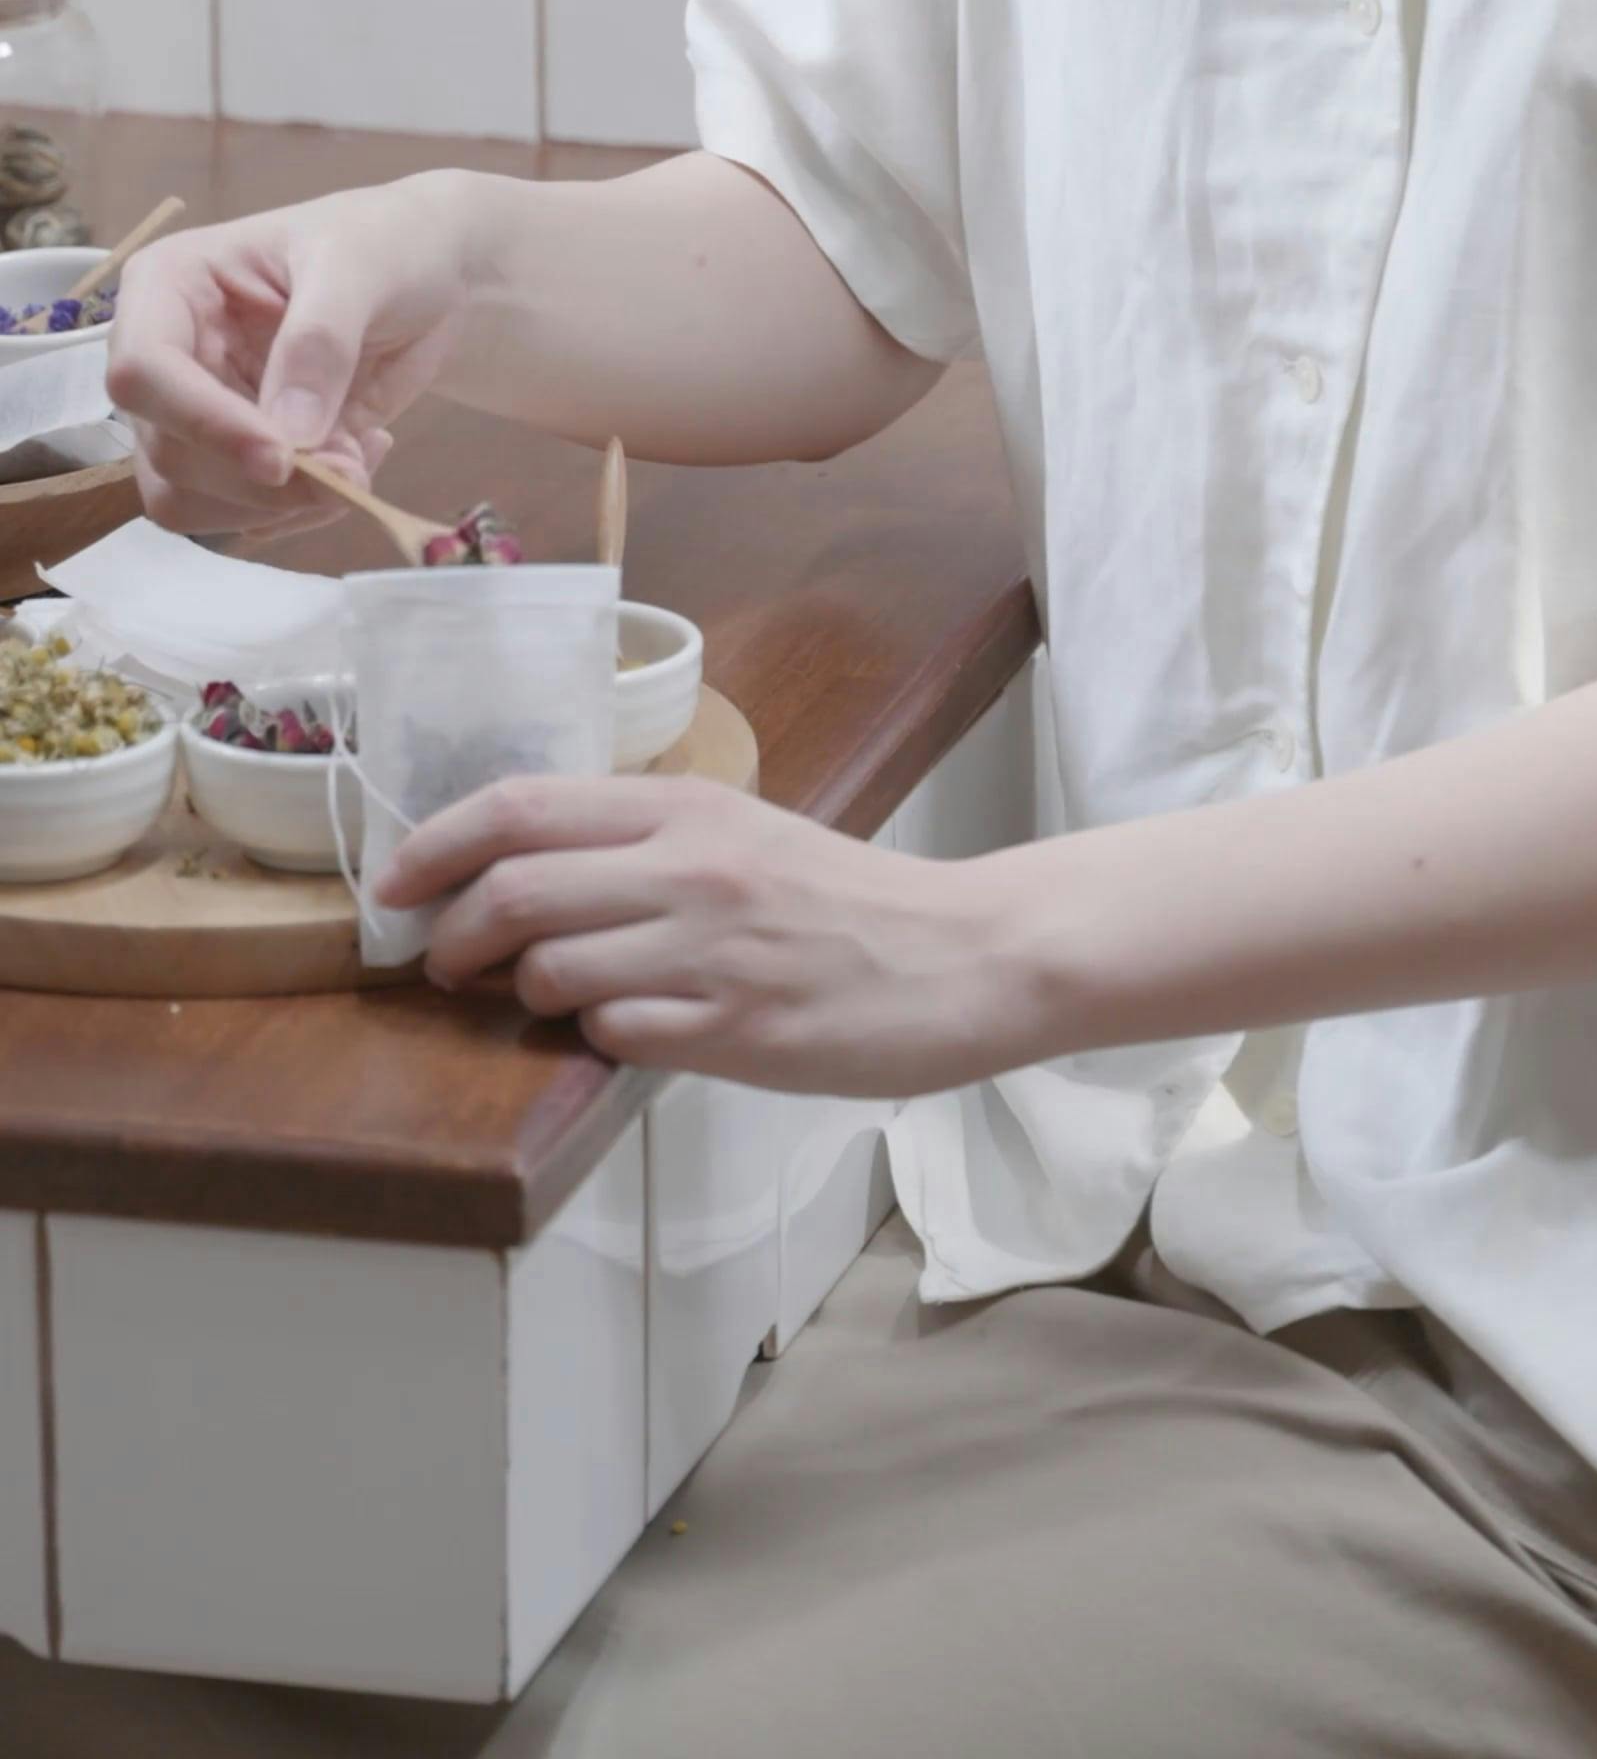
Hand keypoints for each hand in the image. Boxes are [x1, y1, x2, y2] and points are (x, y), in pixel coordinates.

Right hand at [107, 176, 470, 532]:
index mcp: (169, 286)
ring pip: (190, 499)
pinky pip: (240, 514)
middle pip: (167, 451)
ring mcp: (197, 412)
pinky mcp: (236, 456)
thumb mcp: (358, 267)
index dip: (203, 421)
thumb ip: (319, 344)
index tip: (283, 456)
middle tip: (352, 469)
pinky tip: (355, 458)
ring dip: (279, 506)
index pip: (143, 371)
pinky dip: (299, 511)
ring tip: (358, 459)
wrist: (431, 271)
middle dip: (259, 481)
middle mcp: (167, 357)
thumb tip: (288, 438)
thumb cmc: (384, 243)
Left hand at [380, 771, 1030, 1096]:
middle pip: (513, 889)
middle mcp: (690, 868)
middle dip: (450, 934)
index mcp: (688, 807)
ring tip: (545, 999)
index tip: (390, 882)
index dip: (433, 844)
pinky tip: (627, 1030)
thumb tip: (526, 867)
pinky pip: (616, 1035)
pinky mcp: (733, 1030)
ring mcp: (710, 952)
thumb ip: (644, 842)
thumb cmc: (844, 899)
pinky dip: (598, 1036)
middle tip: (443, 962)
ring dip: (524, 994)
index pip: (521, 806)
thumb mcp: (742, 833)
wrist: (960, 954)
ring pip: (551, 972)